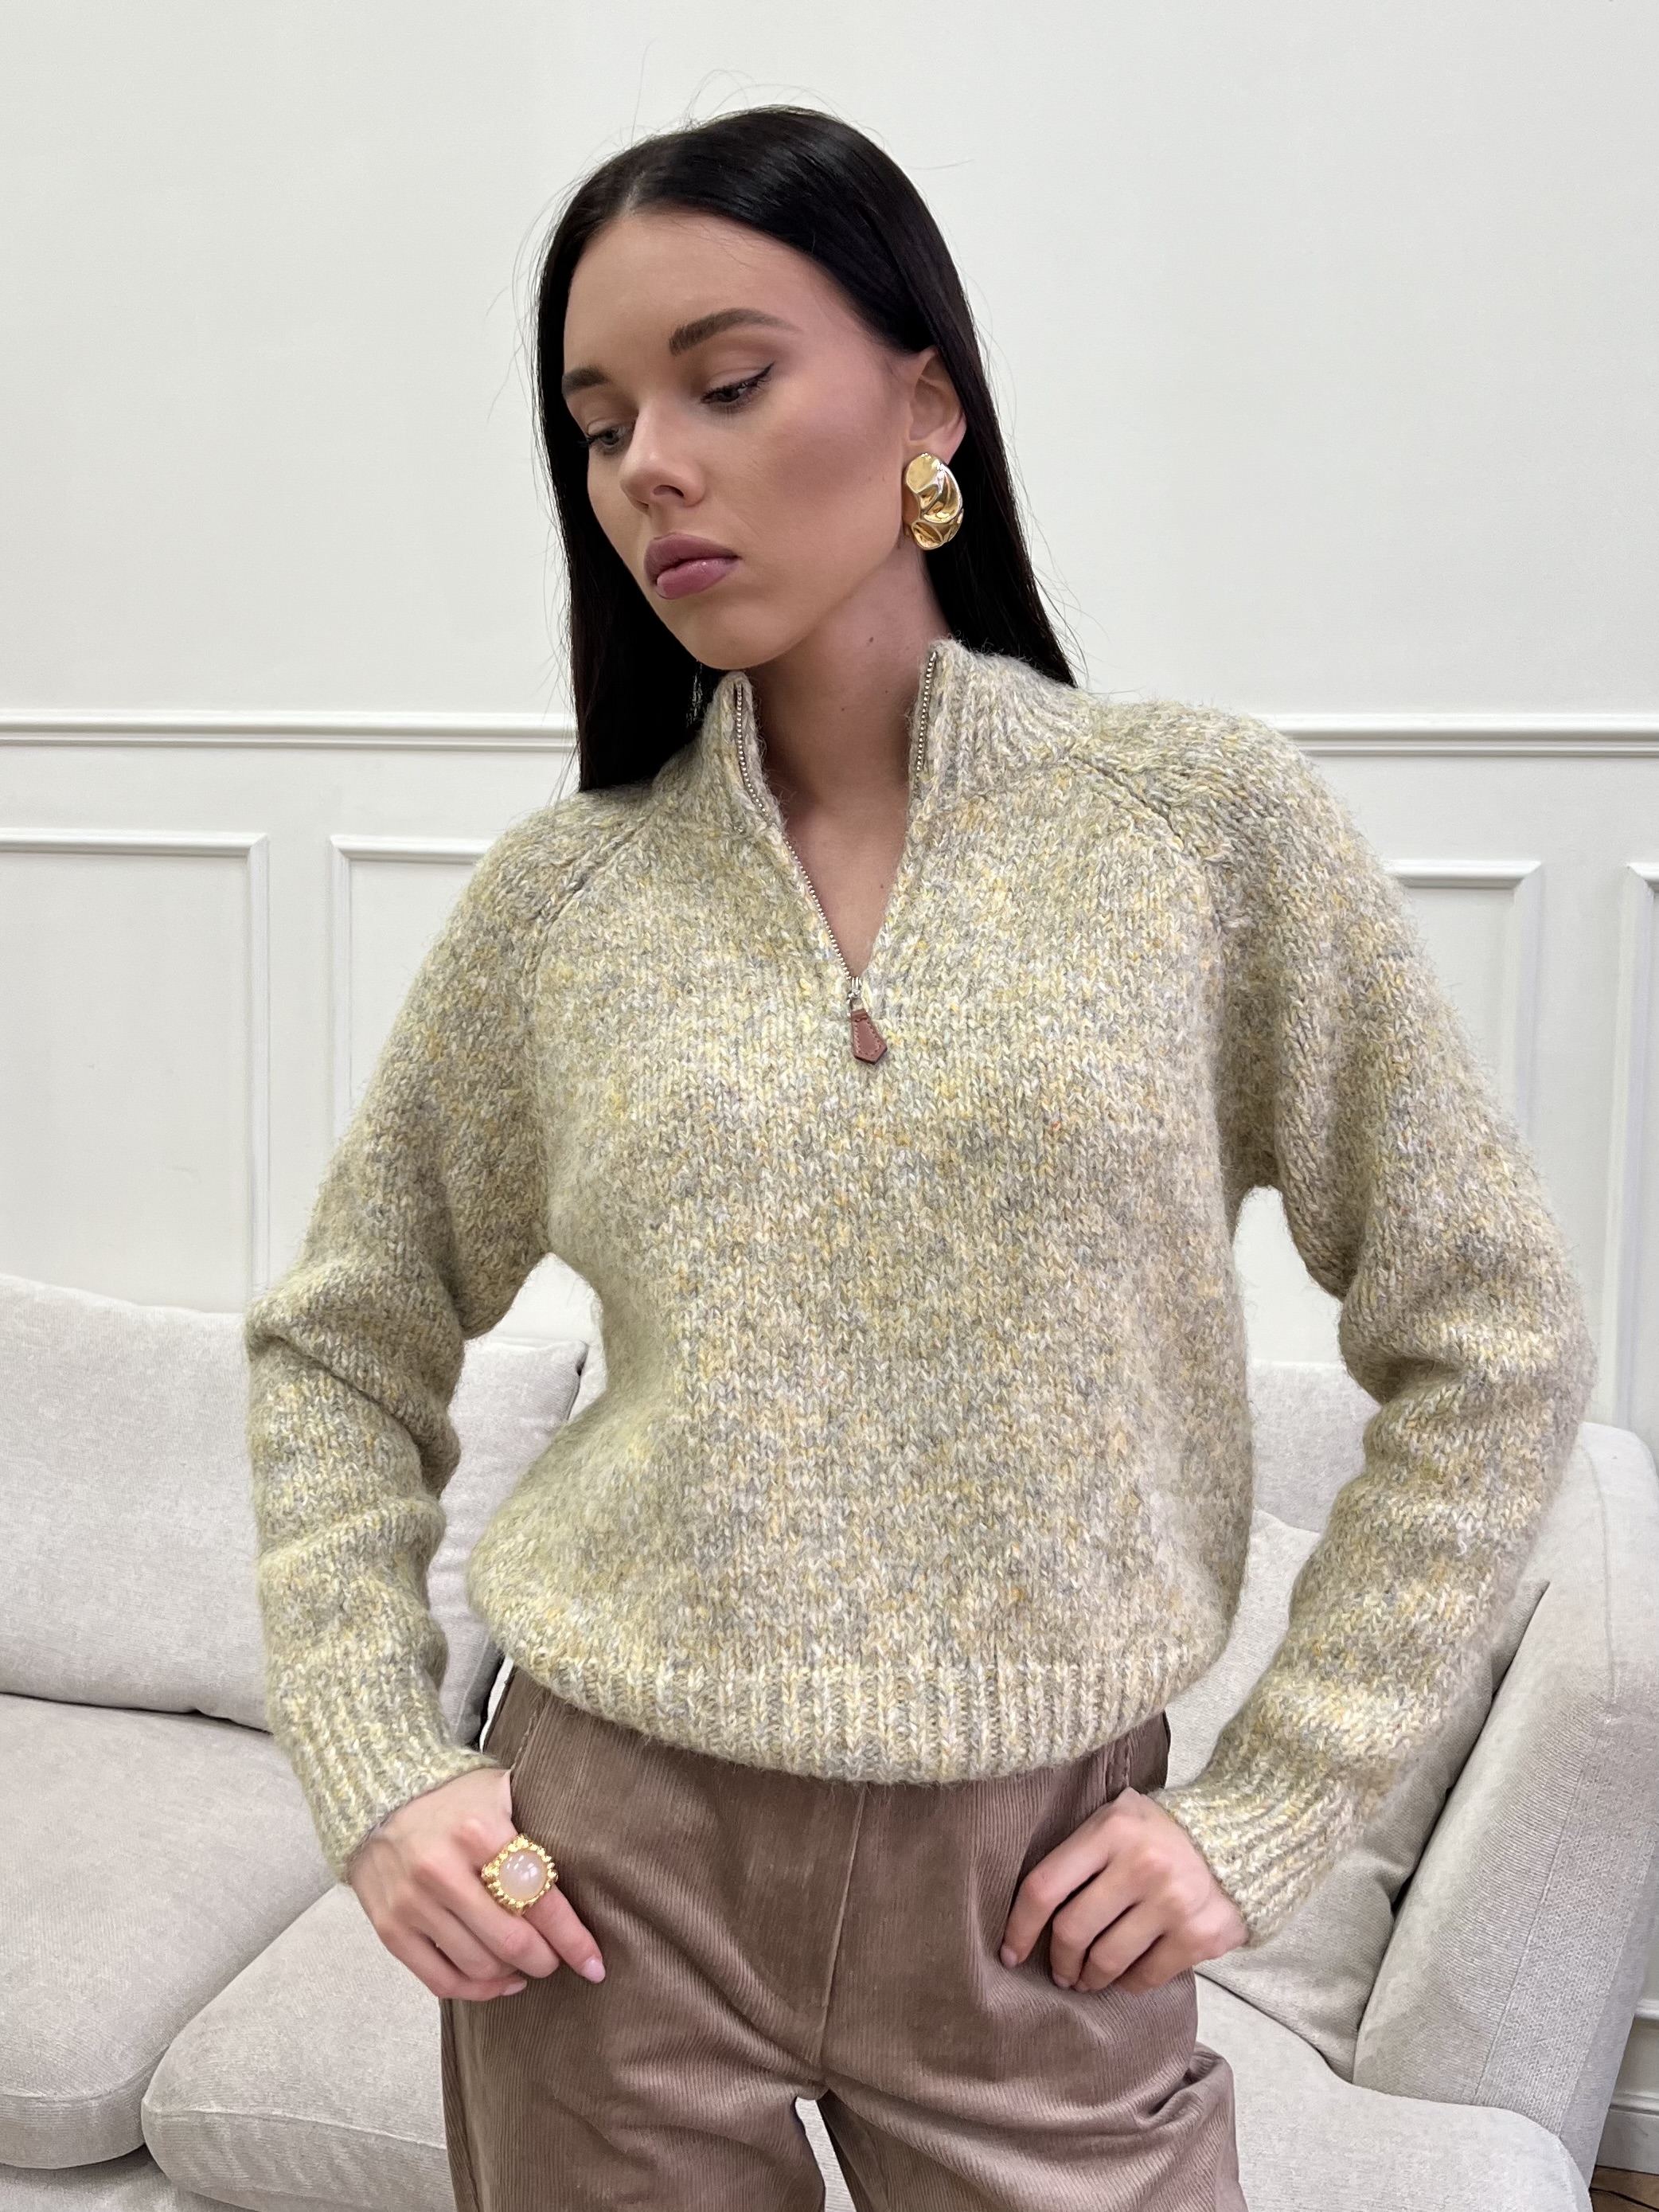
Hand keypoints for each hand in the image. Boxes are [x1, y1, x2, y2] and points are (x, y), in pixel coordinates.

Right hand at [345, 1766, 606, 2002]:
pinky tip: (500, 1981)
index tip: (595, 1963)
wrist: (377, 1798)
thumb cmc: (453, 1799)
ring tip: (528, 1964)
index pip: (539, 1897)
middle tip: (559, 1961)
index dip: (573, 1938)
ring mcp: (412, 1902)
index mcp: (477, 1830)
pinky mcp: (391, 1929)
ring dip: (514, 1974)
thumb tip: (591, 1867)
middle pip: (510, 1940)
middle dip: (546, 1960)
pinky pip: (441, 1981)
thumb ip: (538, 1822)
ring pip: (478, 1965)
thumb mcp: (499, 1791)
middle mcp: (441, 1869)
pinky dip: (478, 1991)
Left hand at [999, 1785, 1247, 1992]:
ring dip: (1089, 1978)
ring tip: (1086, 1978)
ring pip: (1106, 1961)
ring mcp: (1171, 1903)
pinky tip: (1124, 1976)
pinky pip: (1145, 1977)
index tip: (1010, 1952)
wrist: (1240, 1838)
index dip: (1019, 1926)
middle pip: (1073, 1930)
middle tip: (1060, 1971)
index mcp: (1110, 1830)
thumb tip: (1029, 1902)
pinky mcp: (1197, 1936)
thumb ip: (1080, 1848)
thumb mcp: (1118, 1817)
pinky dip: (1127, 1983)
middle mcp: (1140, 1865)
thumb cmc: (1160, 1832)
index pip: (1045, 1886)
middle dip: (1058, 1960)